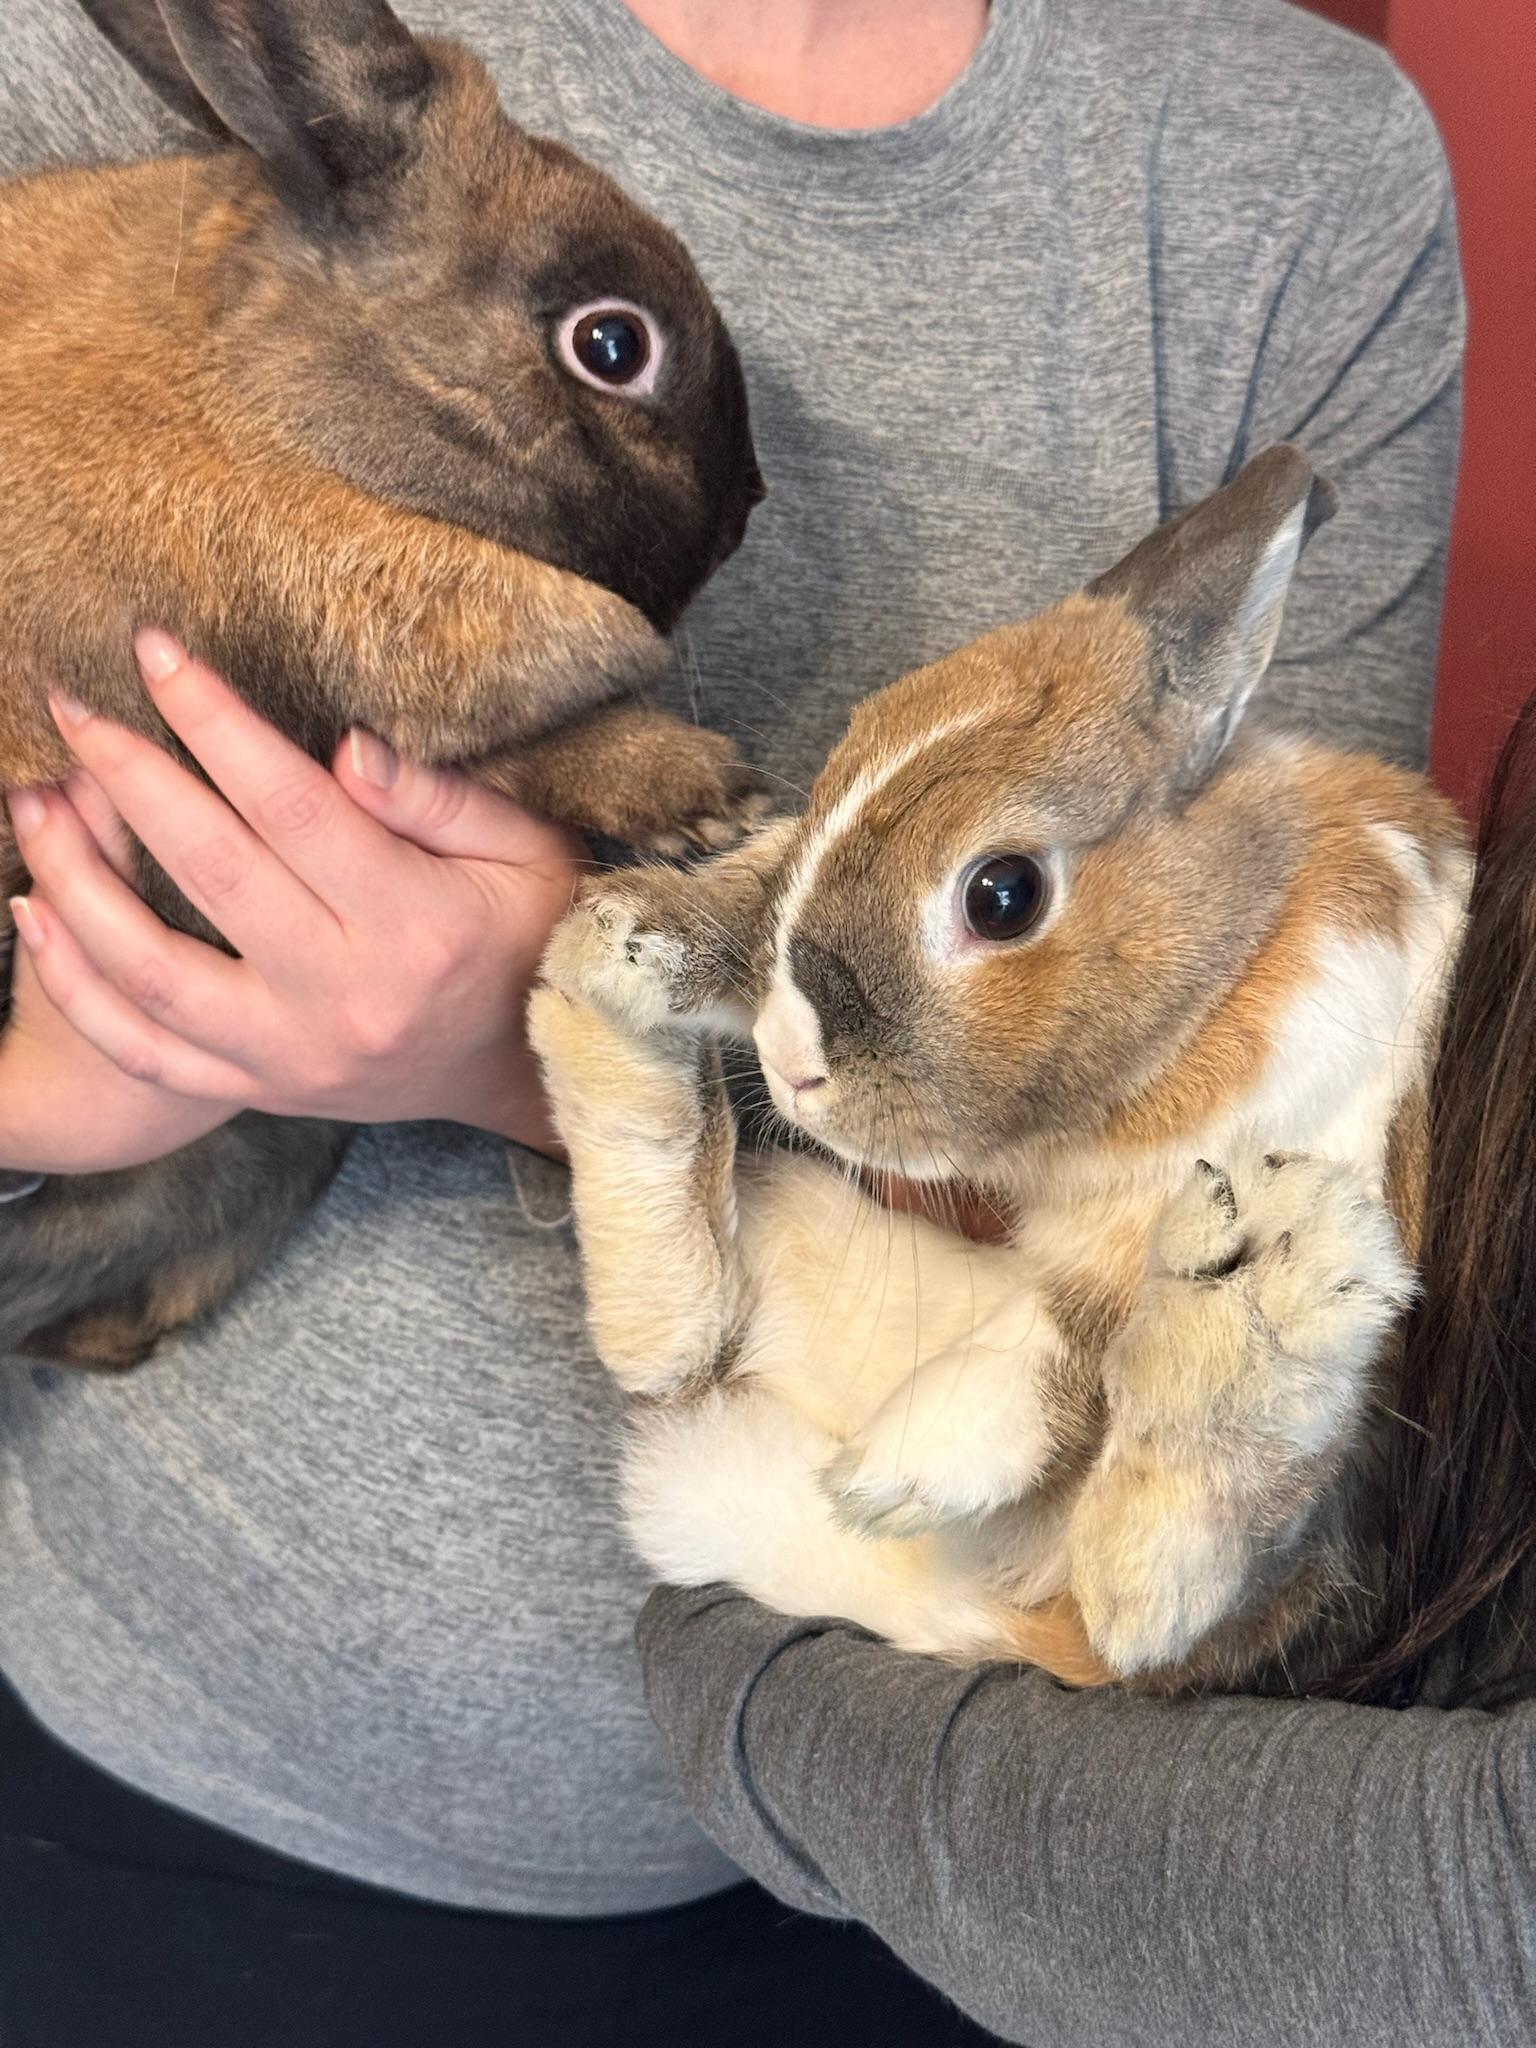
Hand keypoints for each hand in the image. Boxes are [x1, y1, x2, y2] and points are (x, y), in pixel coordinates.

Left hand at [7, 631, 583, 1157]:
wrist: (526, 1072)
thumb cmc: (529, 937)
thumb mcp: (528, 852)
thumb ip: (439, 798)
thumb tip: (344, 747)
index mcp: (414, 924)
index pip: (292, 805)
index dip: (215, 722)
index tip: (156, 652)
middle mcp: (345, 997)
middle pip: (210, 872)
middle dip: (126, 775)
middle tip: (71, 705)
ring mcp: (294, 1055)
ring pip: (152, 973)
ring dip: (75, 880)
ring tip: (30, 803)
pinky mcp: (262, 1091)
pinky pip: (147, 1053)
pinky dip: (78, 989)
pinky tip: (34, 915)